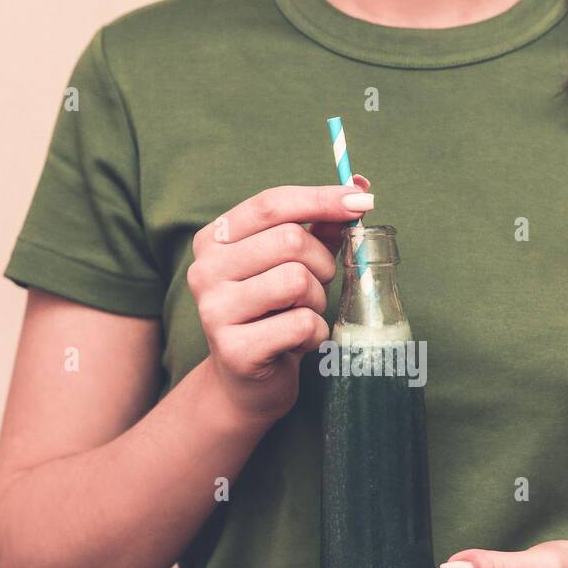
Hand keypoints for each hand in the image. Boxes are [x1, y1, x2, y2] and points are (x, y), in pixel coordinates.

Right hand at [188, 177, 372, 422]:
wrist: (248, 382)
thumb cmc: (276, 313)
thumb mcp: (294, 264)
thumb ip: (321, 226)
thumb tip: (360, 185)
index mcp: (215, 238)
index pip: (271, 204)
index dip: (321, 199)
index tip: (362, 201)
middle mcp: (205, 270)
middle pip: (290, 241)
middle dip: (322, 264)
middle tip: (318, 286)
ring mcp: (214, 310)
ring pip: (297, 281)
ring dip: (317, 301)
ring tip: (302, 316)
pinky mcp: (234, 349)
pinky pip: (301, 324)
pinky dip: (315, 334)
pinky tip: (297, 343)